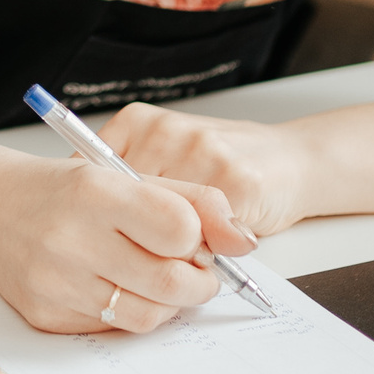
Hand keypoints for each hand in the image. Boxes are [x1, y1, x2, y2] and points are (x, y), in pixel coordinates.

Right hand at [0, 150, 256, 335]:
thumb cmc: (64, 192)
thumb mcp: (127, 176)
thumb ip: (194, 200)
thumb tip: (244, 240)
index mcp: (95, 193)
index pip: (181, 229)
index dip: (198, 236)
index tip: (192, 235)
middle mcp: (70, 239)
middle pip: (172, 281)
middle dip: (199, 280)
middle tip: (196, 269)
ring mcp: (56, 283)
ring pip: (149, 315)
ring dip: (170, 303)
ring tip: (162, 280)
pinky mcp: (48, 316)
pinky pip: (114, 329)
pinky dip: (132, 312)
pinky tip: (121, 288)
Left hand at [98, 103, 312, 237]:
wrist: (293, 160)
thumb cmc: (222, 166)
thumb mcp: (165, 159)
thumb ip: (128, 182)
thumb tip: (81, 220)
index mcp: (138, 122)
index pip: (90, 177)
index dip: (95, 217)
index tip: (97, 237)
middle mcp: (164, 131)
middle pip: (122, 203)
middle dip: (131, 236)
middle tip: (145, 251)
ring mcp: (199, 152)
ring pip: (160, 222)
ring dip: (168, 246)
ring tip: (186, 245)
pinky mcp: (232, 180)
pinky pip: (198, 231)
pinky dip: (200, 249)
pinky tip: (212, 242)